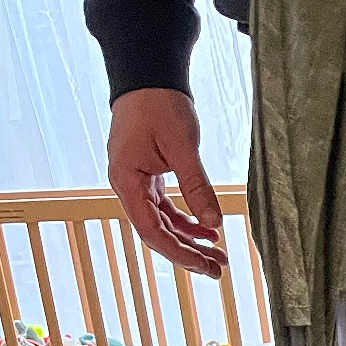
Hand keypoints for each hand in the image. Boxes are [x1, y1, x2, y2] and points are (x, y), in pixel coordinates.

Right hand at [107, 90, 226, 277]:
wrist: (148, 76)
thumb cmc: (159, 103)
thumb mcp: (182, 145)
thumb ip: (197, 186)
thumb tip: (214, 223)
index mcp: (127, 180)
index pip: (151, 231)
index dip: (178, 253)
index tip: (204, 266)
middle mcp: (128, 186)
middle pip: (157, 233)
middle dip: (188, 254)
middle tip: (218, 269)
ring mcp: (137, 183)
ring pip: (163, 224)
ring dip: (190, 240)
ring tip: (219, 254)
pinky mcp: (148, 177)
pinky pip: (166, 209)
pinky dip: (187, 222)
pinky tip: (209, 231)